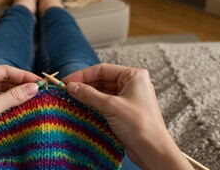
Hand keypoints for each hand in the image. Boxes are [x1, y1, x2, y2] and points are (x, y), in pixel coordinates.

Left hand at [0, 65, 39, 169]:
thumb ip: (13, 97)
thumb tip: (33, 88)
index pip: (3, 70)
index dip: (23, 75)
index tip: (39, 81)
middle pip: (0, 79)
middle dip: (19, 84)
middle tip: (38, 90)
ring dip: (12, 94)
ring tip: (31, 97)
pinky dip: (4, 102)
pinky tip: (17, 106)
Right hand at [63, 63, 192, 169]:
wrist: (153, 151)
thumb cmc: (140, 125)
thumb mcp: (111, 106)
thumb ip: (89, 94)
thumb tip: (71, 86)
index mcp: (134, 76)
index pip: (102, 69)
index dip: (82, 75)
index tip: (66, 81)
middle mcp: (132, 83)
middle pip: (101, 79)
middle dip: (84, 85)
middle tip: (66, 91)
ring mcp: (128, 97)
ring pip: (102, 92)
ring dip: (87, 95)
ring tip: (71, 98)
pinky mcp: (124, 110)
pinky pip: (105, 102)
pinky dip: (93, 104)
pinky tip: (81, 107)